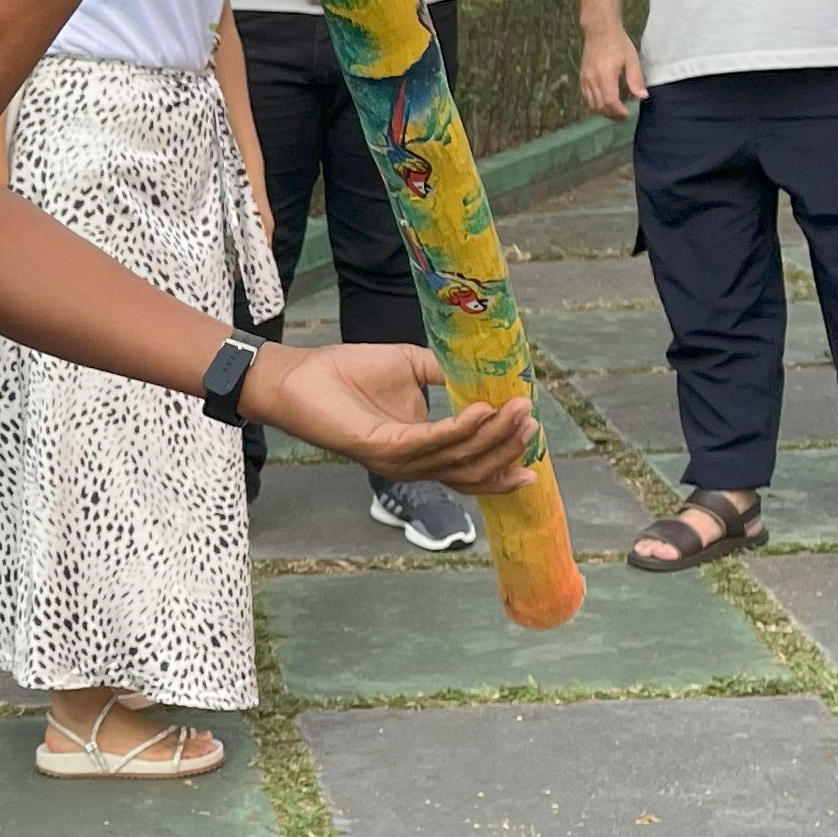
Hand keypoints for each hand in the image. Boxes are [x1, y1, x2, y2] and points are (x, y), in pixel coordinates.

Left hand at [245, 342, 536, 495]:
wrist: (300, 375)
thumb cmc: (348, 372)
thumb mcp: (410, 367)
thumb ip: (445, 374)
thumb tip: (482, 371)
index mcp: (421, 450)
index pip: (470, 467)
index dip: (504, 459)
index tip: (536, 440)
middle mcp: (412, 464)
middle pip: (472, 469)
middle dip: (507, 446)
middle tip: (532, 420)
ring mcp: (397, 461)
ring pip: (457, 458)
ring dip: (493, 434)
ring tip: (517, 409)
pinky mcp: (381, 449)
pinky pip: (430, 442)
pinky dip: (460, 427)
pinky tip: (481, 410)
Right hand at [577, 27, 646, 117]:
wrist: (600, 30)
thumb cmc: (618, 43)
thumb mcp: (631, 59)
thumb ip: (636, 79)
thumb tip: (642, 96)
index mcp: (606, 76)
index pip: (610, 102)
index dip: (619, 112)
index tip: (628, 114)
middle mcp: (593, 80)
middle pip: (600, 106)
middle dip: (612, 114)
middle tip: (623, 116)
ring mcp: (585, 79)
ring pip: (592, 104)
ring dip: (603, 111)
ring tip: (614, 112)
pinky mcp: (582, 78)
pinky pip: (586, 97)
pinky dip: (594, 104)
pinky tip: (603, 103)